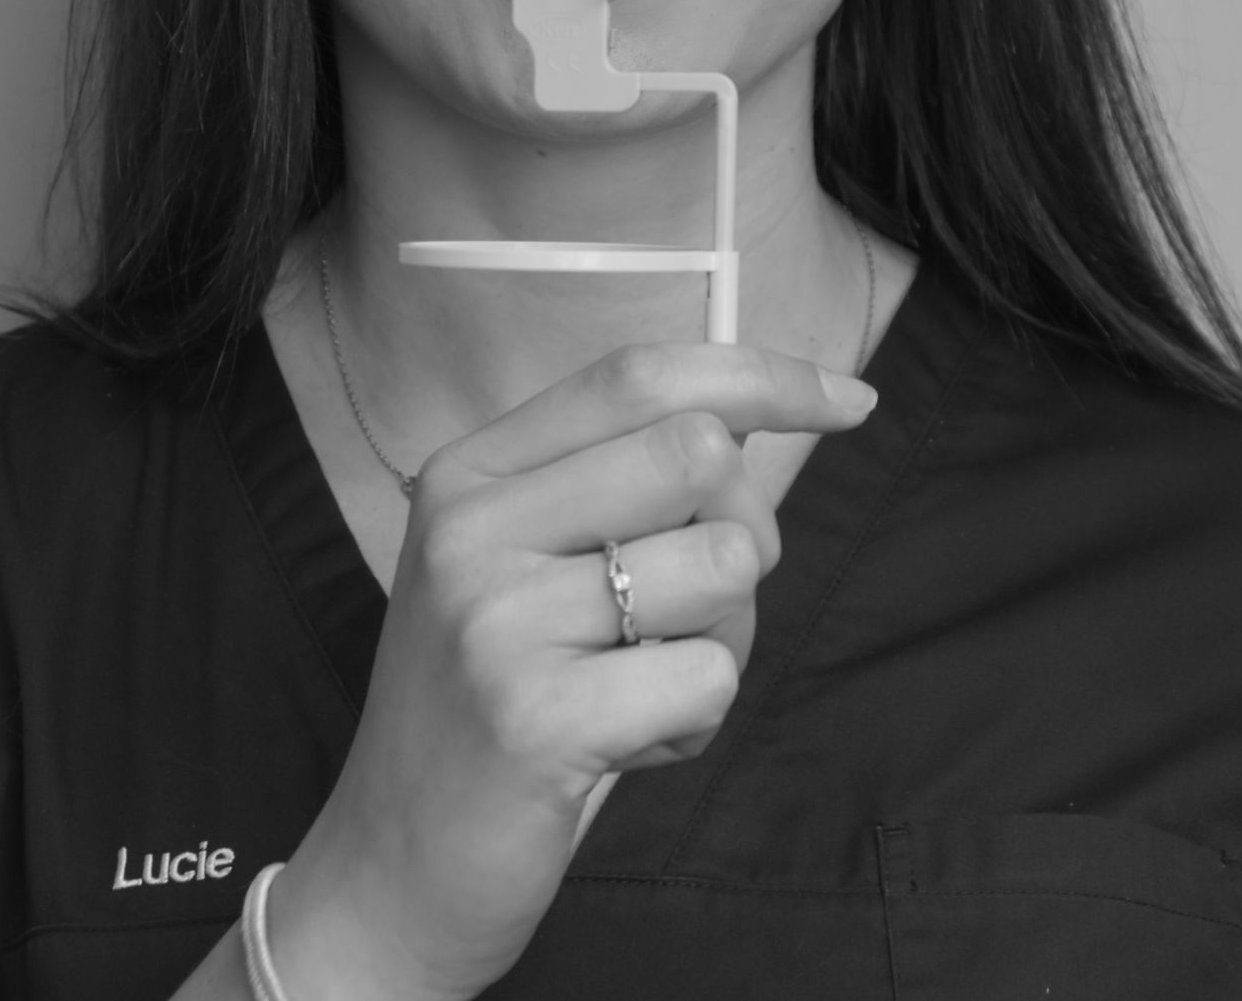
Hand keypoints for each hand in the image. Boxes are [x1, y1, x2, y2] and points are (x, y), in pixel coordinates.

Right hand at [268, 341, 876, 999]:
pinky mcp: (535, 719)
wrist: (393, 867)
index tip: (848, 396)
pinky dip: (698, 717)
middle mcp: (473, 524)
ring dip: (726, 635)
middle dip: (745, 527)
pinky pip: (711, 676)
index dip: (761, 374)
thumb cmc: (495, 699)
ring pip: (724, 562)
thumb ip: (617, 478)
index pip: (639, 374)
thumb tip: (760, 408)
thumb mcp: (523, 559)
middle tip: (696, 605)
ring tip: (646, 683)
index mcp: (471, 469)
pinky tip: (628, 743)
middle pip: (697, 452)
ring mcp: (497, 618)